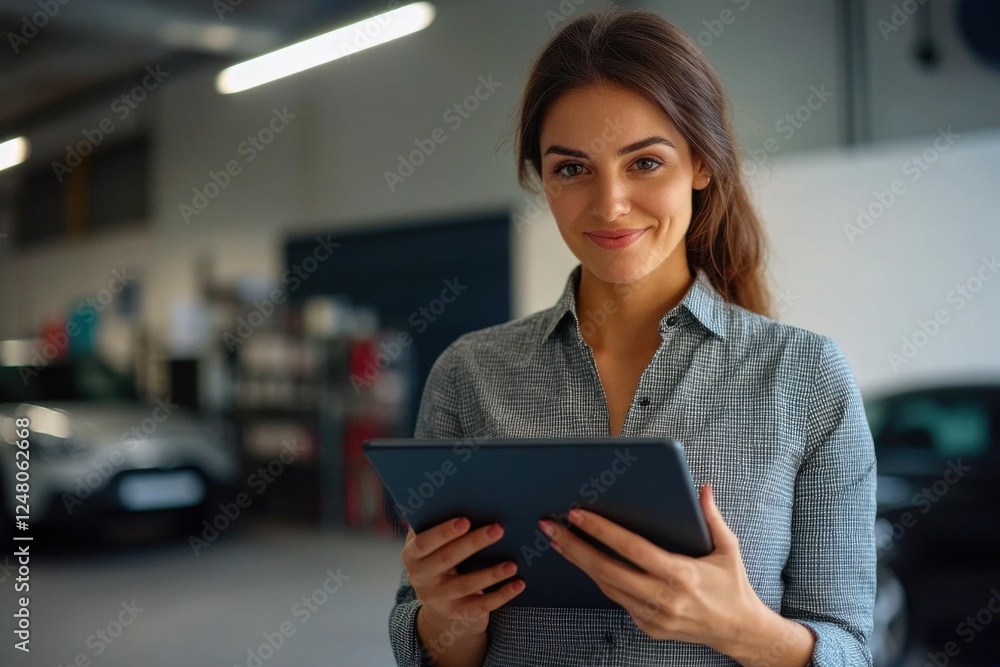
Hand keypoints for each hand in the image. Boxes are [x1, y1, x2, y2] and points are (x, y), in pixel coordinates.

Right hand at [402, 517, 526, 636]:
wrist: (440, 598)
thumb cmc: (440, 556)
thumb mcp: (432, 543)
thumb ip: (438, 523)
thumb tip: (462, 496)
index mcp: (412, 555)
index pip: (424, 543)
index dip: (443, 532)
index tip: (466, 520)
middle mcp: (420, 578)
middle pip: (447, 559)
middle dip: (473, 543)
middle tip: (498, 529)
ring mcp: (438, 599)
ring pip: (466, 585)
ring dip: (491, 573)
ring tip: (513, 563)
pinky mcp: (456, 613)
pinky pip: (480, 606)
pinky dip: (501, 595)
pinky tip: (518, 584)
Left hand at [538, 484, 768, 654]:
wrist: (739, 632)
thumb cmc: (733, 586)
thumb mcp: (729, 549)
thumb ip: (712, 517)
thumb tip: (701, 487)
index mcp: (681, 574)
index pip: (631, 548)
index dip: (601, 530)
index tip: (577, 514)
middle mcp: (663, 597)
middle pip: (606, 569)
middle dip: (574, 546)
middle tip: (549, 527)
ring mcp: (653, 616)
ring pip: (605, 586)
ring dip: (579, 562)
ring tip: (558, 541)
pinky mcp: (648, 627)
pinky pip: (616, 599)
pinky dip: (599, 579)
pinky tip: (584, 562)